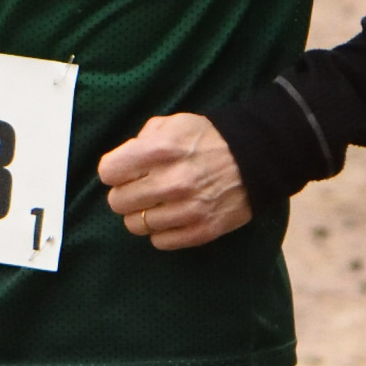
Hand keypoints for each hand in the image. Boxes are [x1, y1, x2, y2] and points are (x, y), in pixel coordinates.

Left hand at [98, 113, 249, 250]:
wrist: (257, 158)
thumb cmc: (208, 139)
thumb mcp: (174, 124)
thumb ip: (143, 140)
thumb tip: (122, 163)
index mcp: (160, 150)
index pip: (108, 172)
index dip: (115, 171)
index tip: (125, 172)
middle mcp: (170, 182)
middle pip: (118, 202)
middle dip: (126, 194)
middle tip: (141, 188)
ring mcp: (186, 210)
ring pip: (136, 225)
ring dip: (143, 215)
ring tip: (158, 204)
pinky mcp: (200, 231)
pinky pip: (160, 242)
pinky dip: (162, 231)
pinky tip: (172, 217)